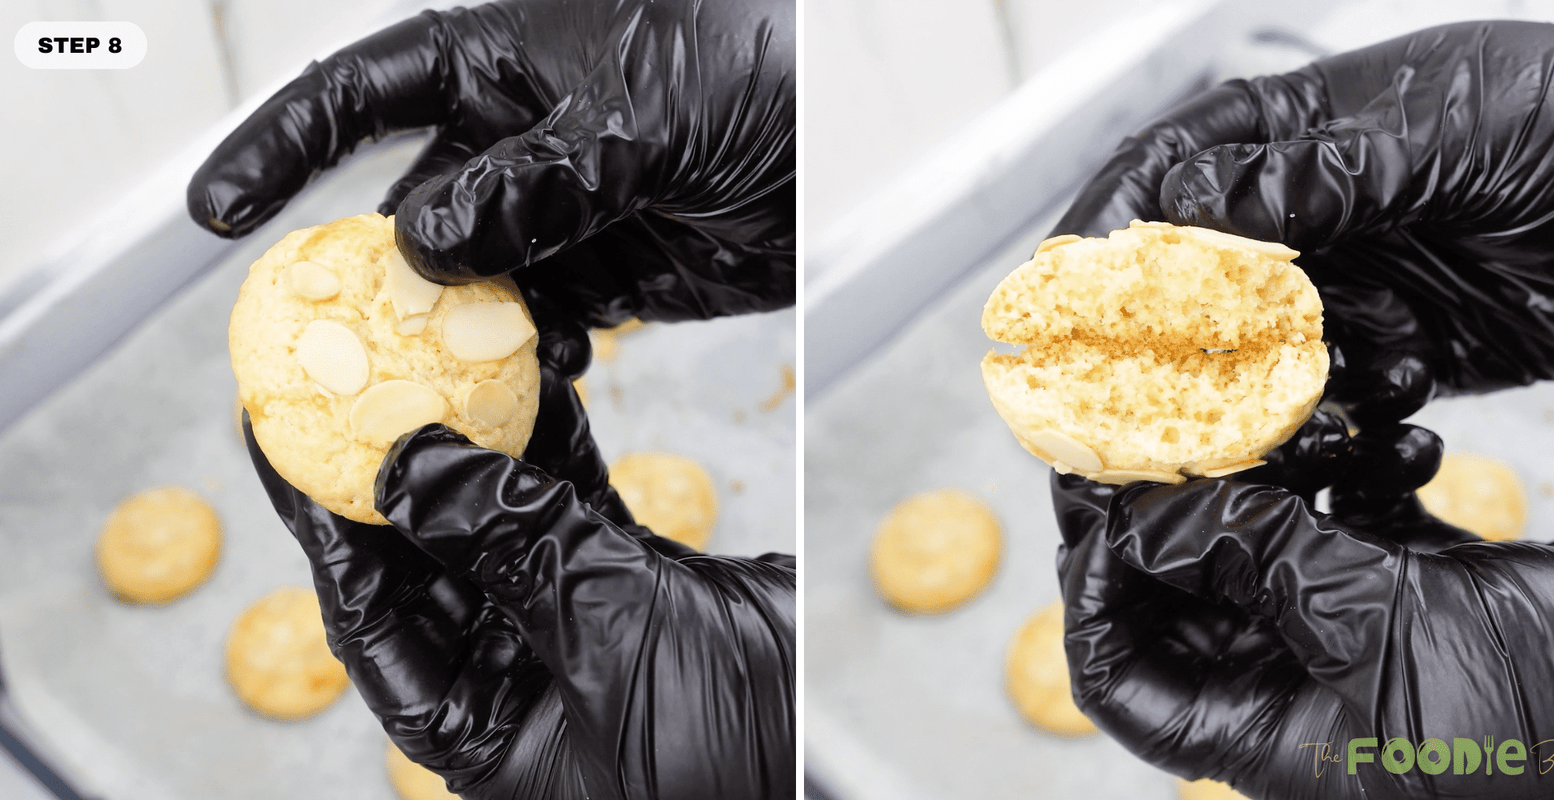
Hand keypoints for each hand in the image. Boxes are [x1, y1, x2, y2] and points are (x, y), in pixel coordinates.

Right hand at [190, 0, 794, 327]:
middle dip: (373, 281)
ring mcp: (559, 213)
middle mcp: (517, 141)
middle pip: (408, 211)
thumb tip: (423, 246)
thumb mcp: (640, 116)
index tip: (214, 214)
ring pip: (470, 286)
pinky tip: (543, 379)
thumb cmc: (756, 78)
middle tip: (342, 357)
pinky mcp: (608, 276)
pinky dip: (531, 359)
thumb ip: (535, 180)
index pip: (363, 95)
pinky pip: (541, 326)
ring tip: (445, 387)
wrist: (854, 143)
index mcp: (502, 64)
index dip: (280, 148)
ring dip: (456, 338)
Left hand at [241, 334, 795, 799]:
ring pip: (506, 521)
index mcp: (483, 734)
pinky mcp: (637, 588)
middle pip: (429, 561)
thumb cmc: (736, 753)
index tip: (281, 438)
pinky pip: (577, 507)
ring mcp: (577, 631)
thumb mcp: (610, 637)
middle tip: (351, 375)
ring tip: (438, 356)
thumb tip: (409, 467)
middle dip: (394, 468)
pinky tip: (535, 381)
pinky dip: (560, 448)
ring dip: (481, 441)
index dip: (325, 527)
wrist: (849, 745)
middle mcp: (518, 683)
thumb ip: (515, 546)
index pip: (372, 619)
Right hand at [1053, 21, 1553, 423]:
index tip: (1067, 296)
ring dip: (1250, 398)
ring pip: (1241, 354)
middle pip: (1180, 280)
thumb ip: (1324, 170)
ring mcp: (1339, 284)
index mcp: (1296, 127)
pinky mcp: (1382, 351)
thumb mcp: (1453, 130)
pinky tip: (1384, 416)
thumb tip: (1198, 206)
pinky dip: (1333, 421)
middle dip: (1149, 344)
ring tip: (1281, 426)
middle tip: (1119, 408)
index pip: (1164, 172)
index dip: (1106, 233)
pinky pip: (1320, 399)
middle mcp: (1301, 209)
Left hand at [1053, 417, 1553, 798]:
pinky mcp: (1420, 590)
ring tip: (1307, 405)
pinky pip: (1355, 518)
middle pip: (1182, 592)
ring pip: (1269, 538)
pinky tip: (1406, 426)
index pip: (1120, 678)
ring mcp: (1356, 638)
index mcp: (1268, 738)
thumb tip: (1153, 512)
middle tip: (1159, 409)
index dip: (1088, 593)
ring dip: (1283, 465)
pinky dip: (1368, 467)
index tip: (1091, 497)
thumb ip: (1264, 565)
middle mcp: (1297, 692)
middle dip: (1176, 501)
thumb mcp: (1382, 636)